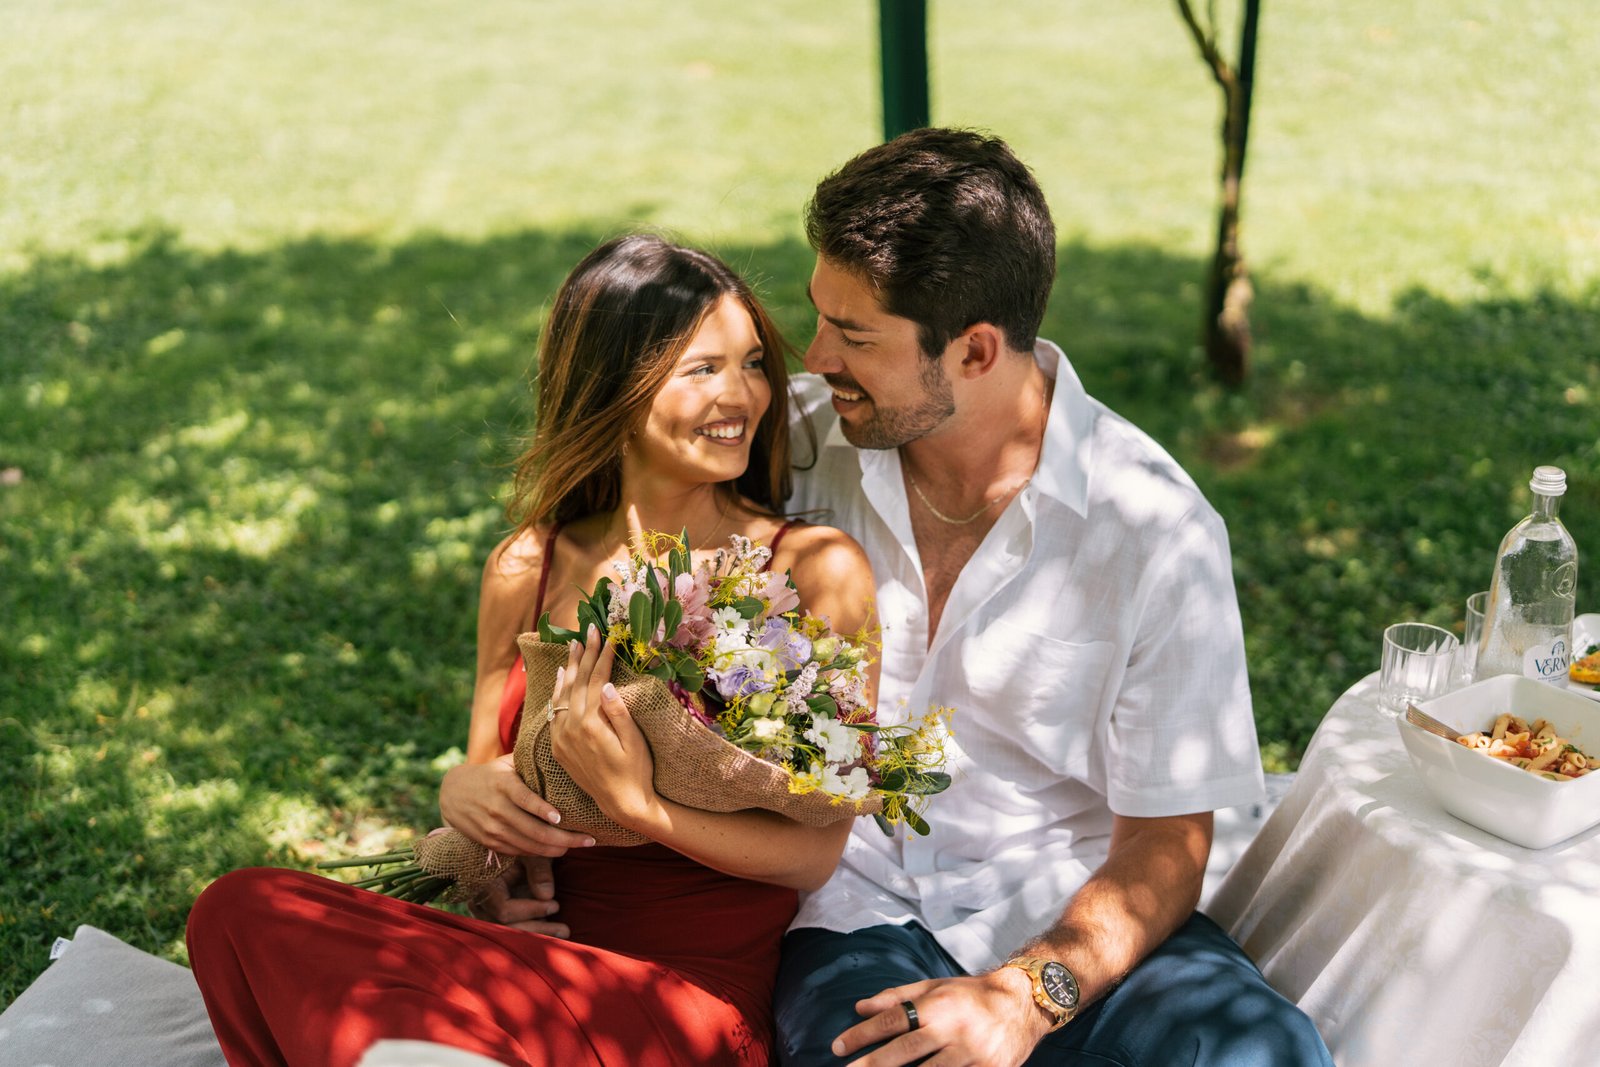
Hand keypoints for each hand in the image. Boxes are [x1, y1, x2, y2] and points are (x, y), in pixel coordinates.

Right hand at [439, 754, 594, 857]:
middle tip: (588, 840)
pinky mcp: (490, 842)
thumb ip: (529, 763)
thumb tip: (564, 752)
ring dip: (555, 849)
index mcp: (503, 785)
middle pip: (533, 830)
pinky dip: (540, 853)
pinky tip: (557, 850)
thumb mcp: (505, 764)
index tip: (561, 817)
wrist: (451, 794)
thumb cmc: (489, 775)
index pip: (525, 800)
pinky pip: (519, 852)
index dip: (542, 810)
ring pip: (529, 845)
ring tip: (577, 846)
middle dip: (564, 839)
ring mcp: (493, 829)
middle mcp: (497, 809)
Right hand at [467, 855, 568, 937]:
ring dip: (536, 934)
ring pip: (508, 932)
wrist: (513, 844)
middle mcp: (480, 903)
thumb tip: (547, 896)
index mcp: (485, 884)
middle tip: (564, 929)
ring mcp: (485, 913)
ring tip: (563, 932)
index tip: (555, 905)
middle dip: (537, 930)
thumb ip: (539, 870)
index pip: (504, 910)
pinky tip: (553, 933)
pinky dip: (532, 931)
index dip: (530, 911)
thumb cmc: (522, 845)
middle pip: (506, 927)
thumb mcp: (532, 852)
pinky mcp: (494, 917)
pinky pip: (510, 930)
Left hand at [548, 628, 660, 829]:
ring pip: (562, 694)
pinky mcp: (558, 746)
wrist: (621, 804)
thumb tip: (605, 684)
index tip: (609, 636)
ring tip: (573, 645)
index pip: (595, 680)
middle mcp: (571, 729)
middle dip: (584, 654)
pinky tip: (560, 676)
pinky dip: (557, 691)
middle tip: (590, 630)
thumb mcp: (634, 742)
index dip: (602, 656)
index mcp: (591, 725)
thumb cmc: (636, 771)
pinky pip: (554, 712)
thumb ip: (618, 713)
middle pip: (577, 682)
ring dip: (568, 668)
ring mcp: (561, 737)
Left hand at [832, 969, 1049, 1066]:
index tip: (837, 1047)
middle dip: (873, 1064)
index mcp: (938, 1005)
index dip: (862, 1034)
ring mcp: (973, 1055)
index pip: (892, 1021)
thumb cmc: (971, 994)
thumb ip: (897, 997)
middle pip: (905, 1051)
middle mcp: (954, 1029)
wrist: (1024, 1003)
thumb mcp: (934, 986)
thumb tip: (859, 1007)